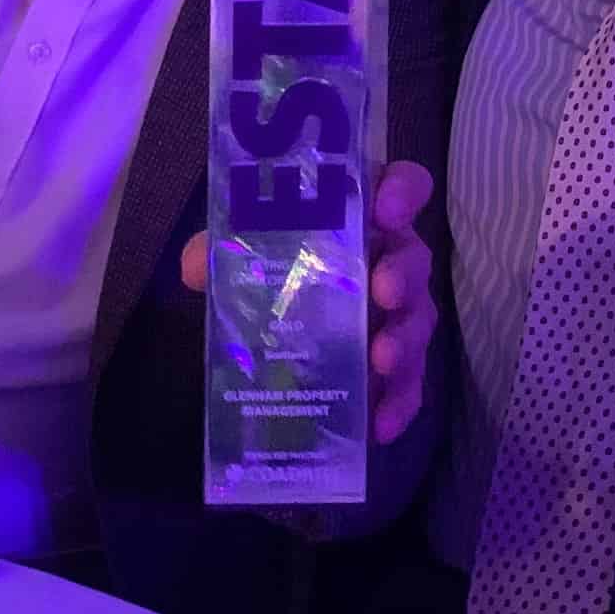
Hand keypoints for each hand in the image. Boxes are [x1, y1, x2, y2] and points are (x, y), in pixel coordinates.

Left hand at [181, 160, 437, 443]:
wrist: (270, 340)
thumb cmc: (267, 275)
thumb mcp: (237, 257)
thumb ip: (217, 252)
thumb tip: (197, 265)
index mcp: (360, 219)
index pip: (399, 186)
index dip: (402, 190)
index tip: (386, 208)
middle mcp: (388, 262)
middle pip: (414, 258)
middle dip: (404, 273)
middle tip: (383, 291)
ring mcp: (396, 317)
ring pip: (417, 322)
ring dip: (405, 340)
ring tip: (380, 361)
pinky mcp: (392, 369)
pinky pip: (408, 386)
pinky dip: (399, 404)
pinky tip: (380, 427)